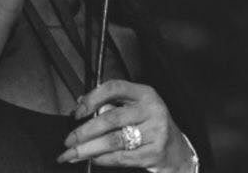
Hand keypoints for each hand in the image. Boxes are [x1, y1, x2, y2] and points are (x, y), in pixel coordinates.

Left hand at [57, 80, 194, 171]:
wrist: (178, 151)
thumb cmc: (151, 125)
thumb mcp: (136, 108)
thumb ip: (112, 104)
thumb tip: (81, 104)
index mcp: (144, 93)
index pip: (113, 88)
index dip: (92, 98)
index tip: (77, 112)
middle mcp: (151, 110)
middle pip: (110, 118)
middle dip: (85, 131)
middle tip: (69, 140)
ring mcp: (155, 132)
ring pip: (114, 140)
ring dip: (89, 148)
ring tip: (73, 154)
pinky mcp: (154, 153)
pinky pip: (122, 157)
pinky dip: (104, 159)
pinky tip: (93, 159)